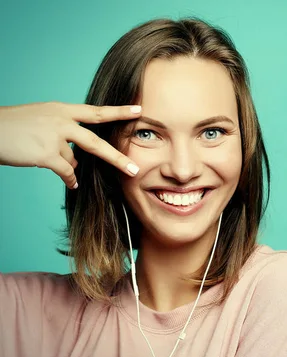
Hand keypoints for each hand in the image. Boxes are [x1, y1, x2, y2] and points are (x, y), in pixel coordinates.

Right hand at [0, 101, 141, 188]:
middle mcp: (61, 121)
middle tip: (134, 169)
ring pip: (74, 159)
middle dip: (116, 158)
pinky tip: (72, 183)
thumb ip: (63, 133)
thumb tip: (76, 159)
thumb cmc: (13, 126)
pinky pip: (66, 172)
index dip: (118, 111)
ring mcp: (54, 137)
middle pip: (96, 142)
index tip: (139, 110)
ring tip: (46, 156)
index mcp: (61, 109)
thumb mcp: (41, 119)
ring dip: (67, 165)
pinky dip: (70, 178)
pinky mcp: (45, 154)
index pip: (96, 111)